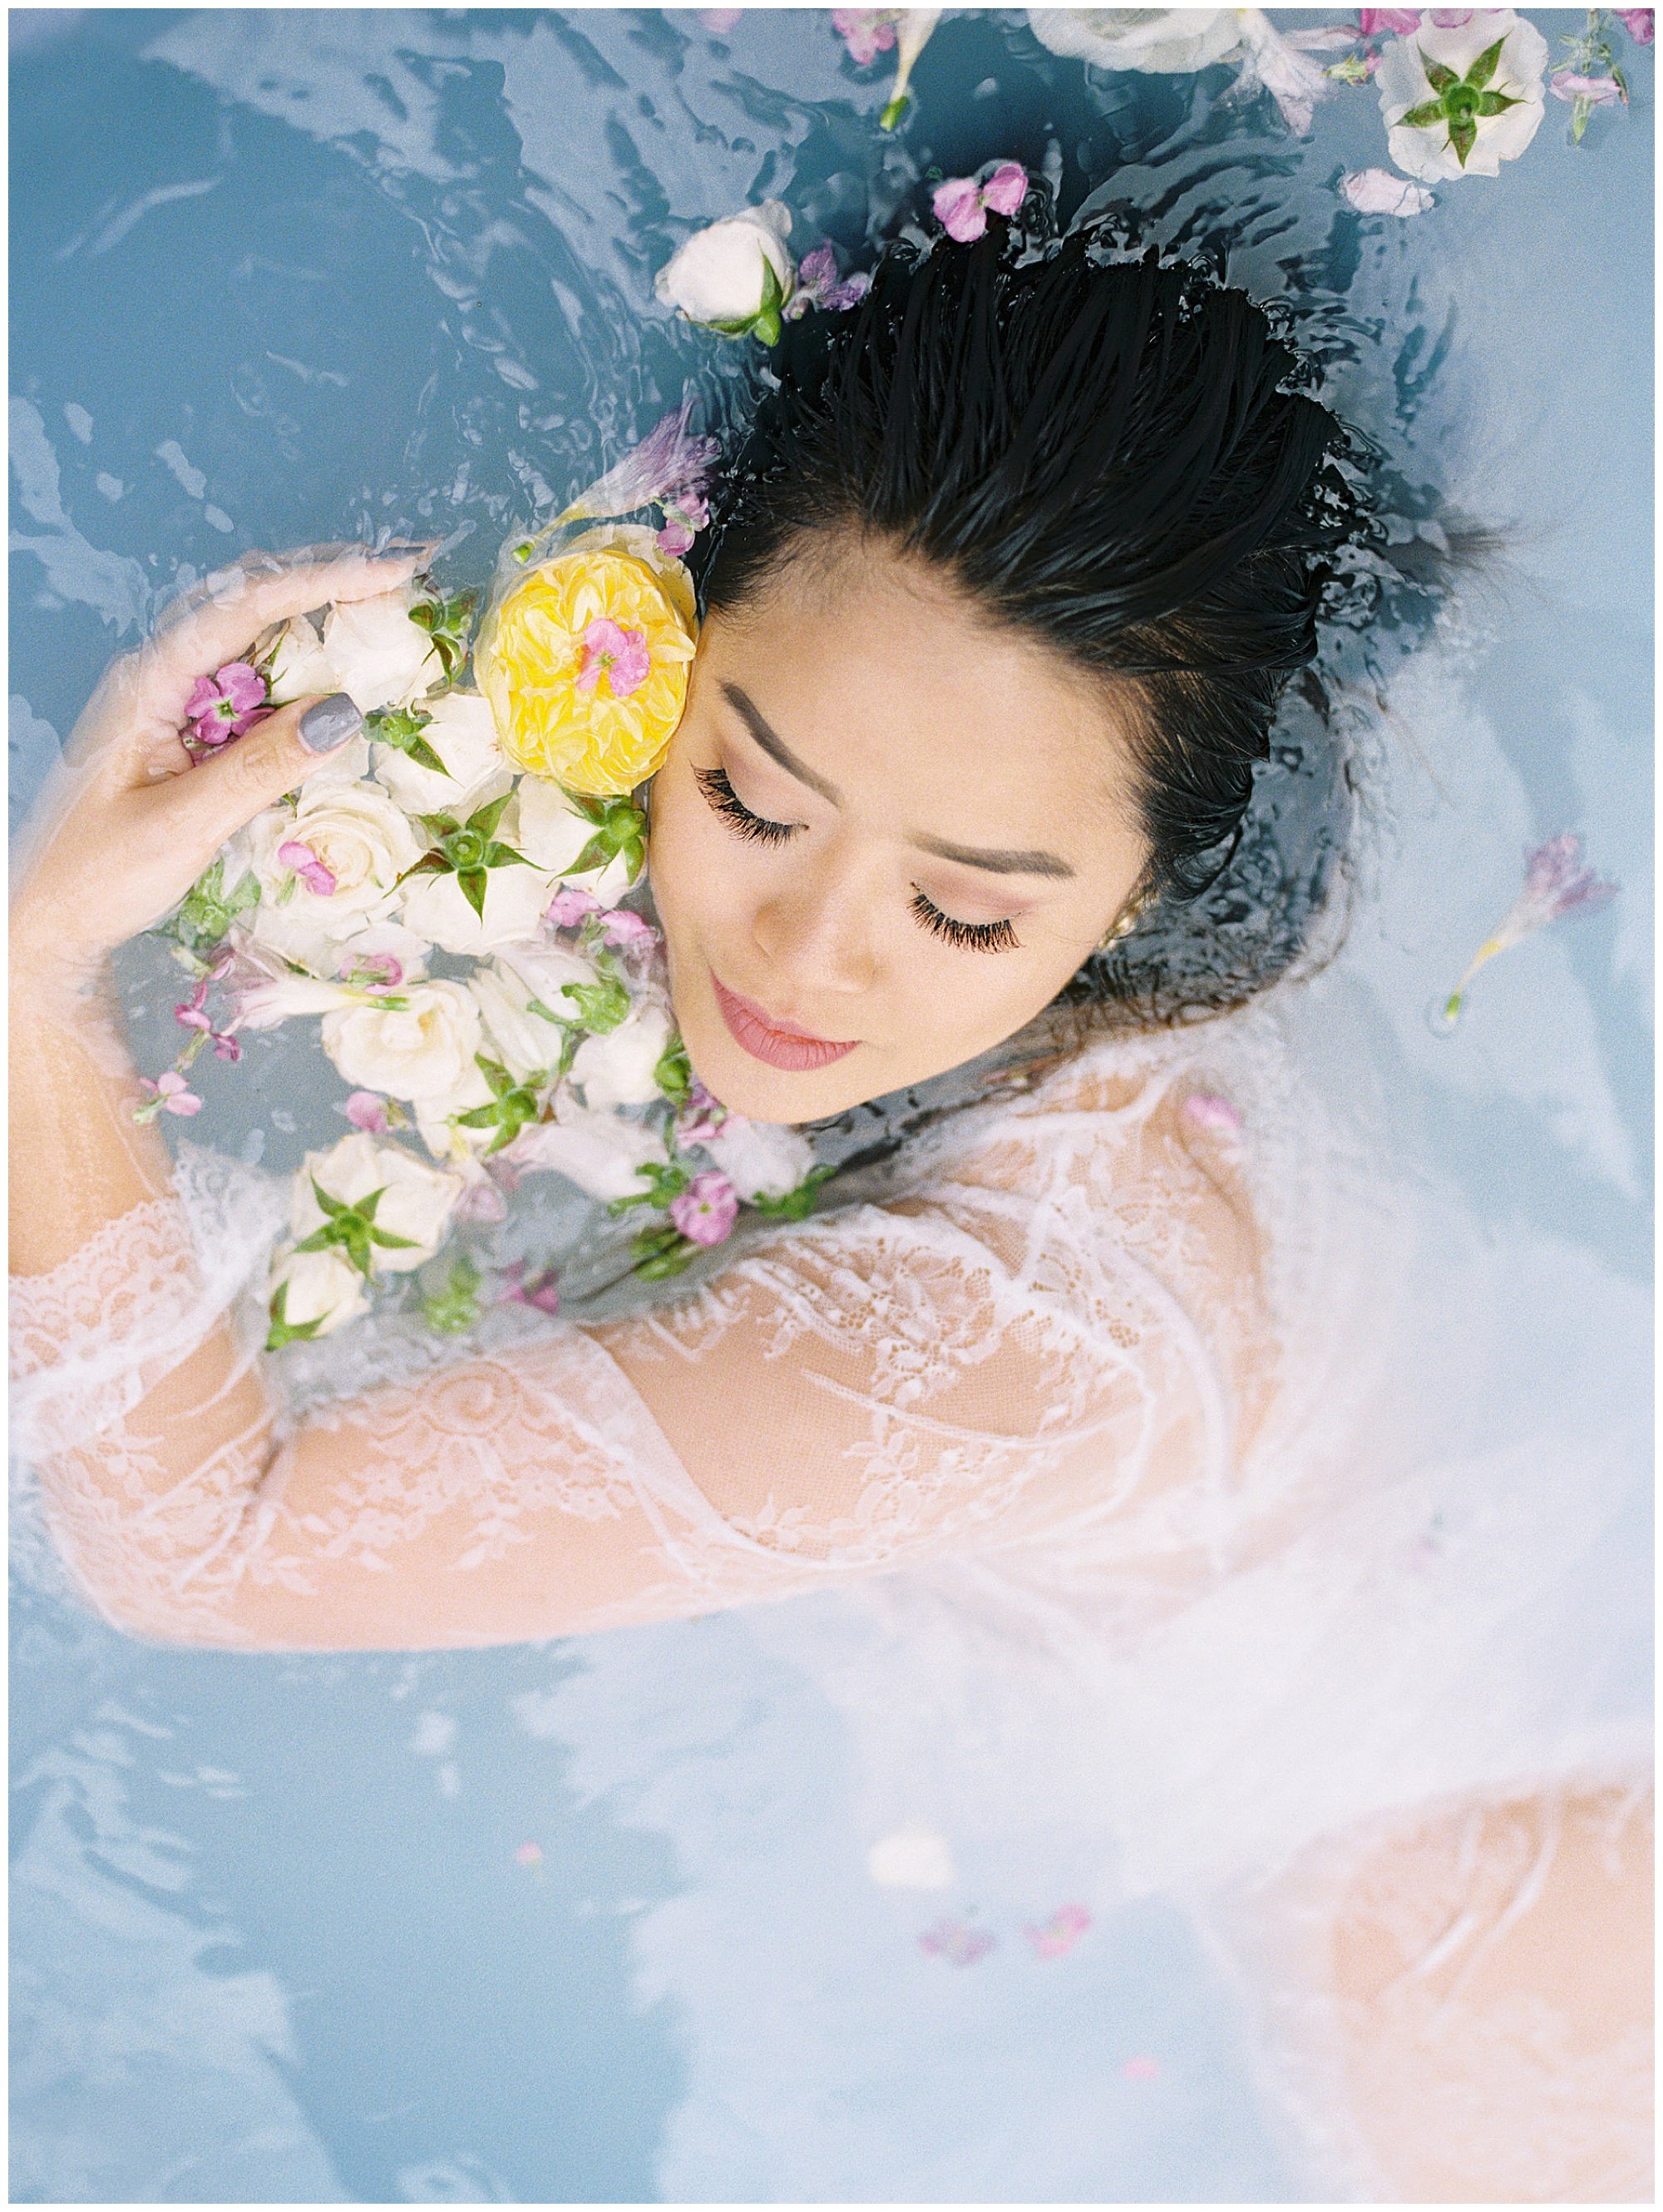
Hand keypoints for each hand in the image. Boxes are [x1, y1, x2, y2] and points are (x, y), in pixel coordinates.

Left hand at [10, 545, 429, 983]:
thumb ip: (263, 768)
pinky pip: (251, 692)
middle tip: (399, 581)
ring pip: (252, 644)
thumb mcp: (184, 826)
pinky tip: (335, 689)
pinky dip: (300, 681)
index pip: (243, 608)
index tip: (389, 573)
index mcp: (147, 684)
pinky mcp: (186, 736)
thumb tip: (345, 711)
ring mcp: (171, 705)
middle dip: (324, 586)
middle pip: (249, 605)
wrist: (49, 925)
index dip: (321, 582)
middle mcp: (158, 679)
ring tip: (381, 620)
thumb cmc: (96, 878)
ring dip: (316, 630)